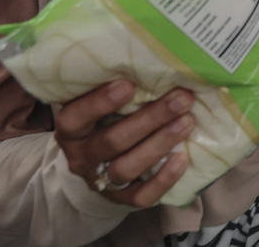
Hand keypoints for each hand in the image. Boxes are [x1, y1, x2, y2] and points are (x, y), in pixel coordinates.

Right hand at [55, 81, 193, 207]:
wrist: (97, 165)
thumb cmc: (104, 121)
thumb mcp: (97, 104)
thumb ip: (113, 87)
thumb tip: (151, 59)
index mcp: (71, 129)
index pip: (75, 117)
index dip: (99, 103)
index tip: (129, 84)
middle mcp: (81, 156)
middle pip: (112, 141)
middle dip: (150, 119)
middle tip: (181, 99)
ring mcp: (100, 181)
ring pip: (126, 167)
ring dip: (160, 144)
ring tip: (187, 122)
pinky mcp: (120, 199)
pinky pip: (140, 196)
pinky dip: (163, 179)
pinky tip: (183, 159)